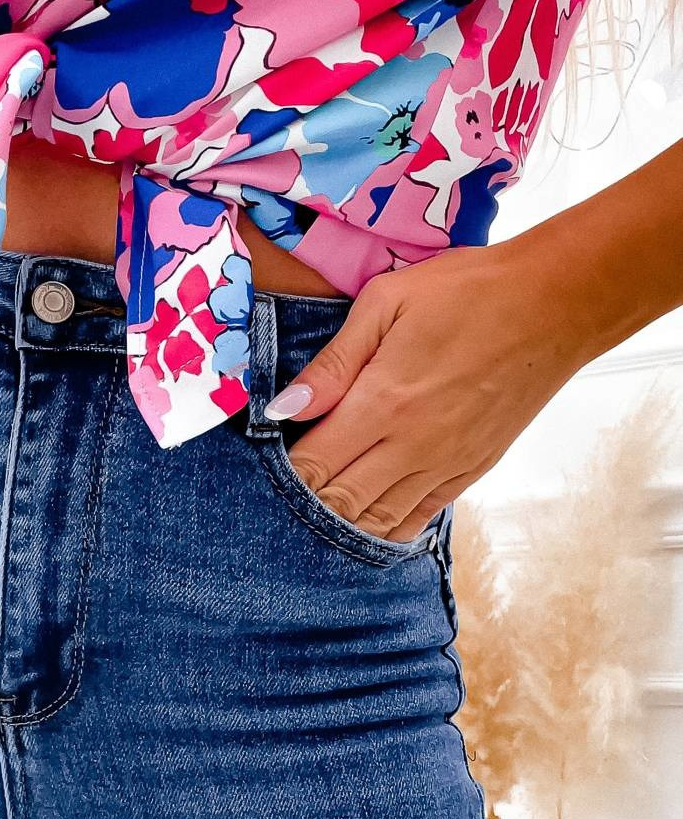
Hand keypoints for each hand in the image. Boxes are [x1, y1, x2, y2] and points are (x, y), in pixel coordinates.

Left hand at [263, 238, 599, 541]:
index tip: (265, 466)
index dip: (283, 474)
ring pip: (377, 521)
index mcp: (383, 403)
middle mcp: (412, 446)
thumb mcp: (387, 302)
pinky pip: (418, 517)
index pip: (313, 465)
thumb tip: (284, 408)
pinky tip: (365, 521)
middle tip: (280, 497)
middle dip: (304, 503)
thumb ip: (333, 362)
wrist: (554, 304)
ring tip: (314, 515)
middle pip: (339, 502)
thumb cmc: (467, 291)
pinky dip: (386, 526)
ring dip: (342, 522)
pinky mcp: (472, 470)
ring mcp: (445, 464)